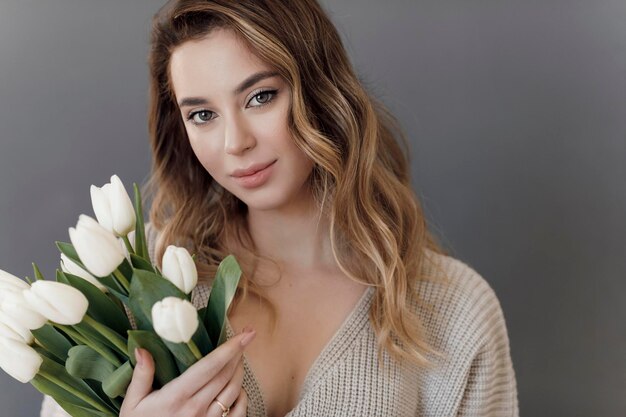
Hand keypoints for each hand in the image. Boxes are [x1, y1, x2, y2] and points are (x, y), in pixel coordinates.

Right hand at [120, 328, 255, 416]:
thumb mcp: (133, 403)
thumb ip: (141, 375)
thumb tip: (141, 349)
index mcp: (177, 396)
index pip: (209, 367)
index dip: (229, 349)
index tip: (245, 334)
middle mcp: (196, 408)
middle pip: (226, 375)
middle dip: (238, 353)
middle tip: (243, 338)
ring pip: (234, 390)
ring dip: (240, 370)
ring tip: (239, 357)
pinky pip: (238, 412)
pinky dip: (242, 396)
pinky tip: (238, 386)